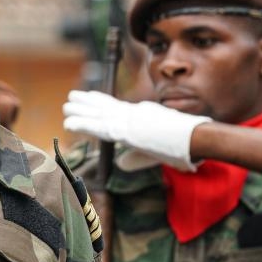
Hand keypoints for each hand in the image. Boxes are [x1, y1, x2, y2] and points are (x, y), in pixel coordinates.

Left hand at [63, 90, 211, 170]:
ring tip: (66, 105)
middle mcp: (134, 114)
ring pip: (99, 114)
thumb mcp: (155, 153)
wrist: (196, 138)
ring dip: (81, 110)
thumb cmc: (184, 146)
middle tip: (72, 96)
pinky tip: (69, 123)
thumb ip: (135, 158)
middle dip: (88, 102)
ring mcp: (129, 120)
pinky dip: (83, 124)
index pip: (118, 108)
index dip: (102, 102)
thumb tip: (120, 164)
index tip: (90, 96)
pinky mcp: (126, 130)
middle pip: (106, 107)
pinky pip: (99, 127)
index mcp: (143, 116)